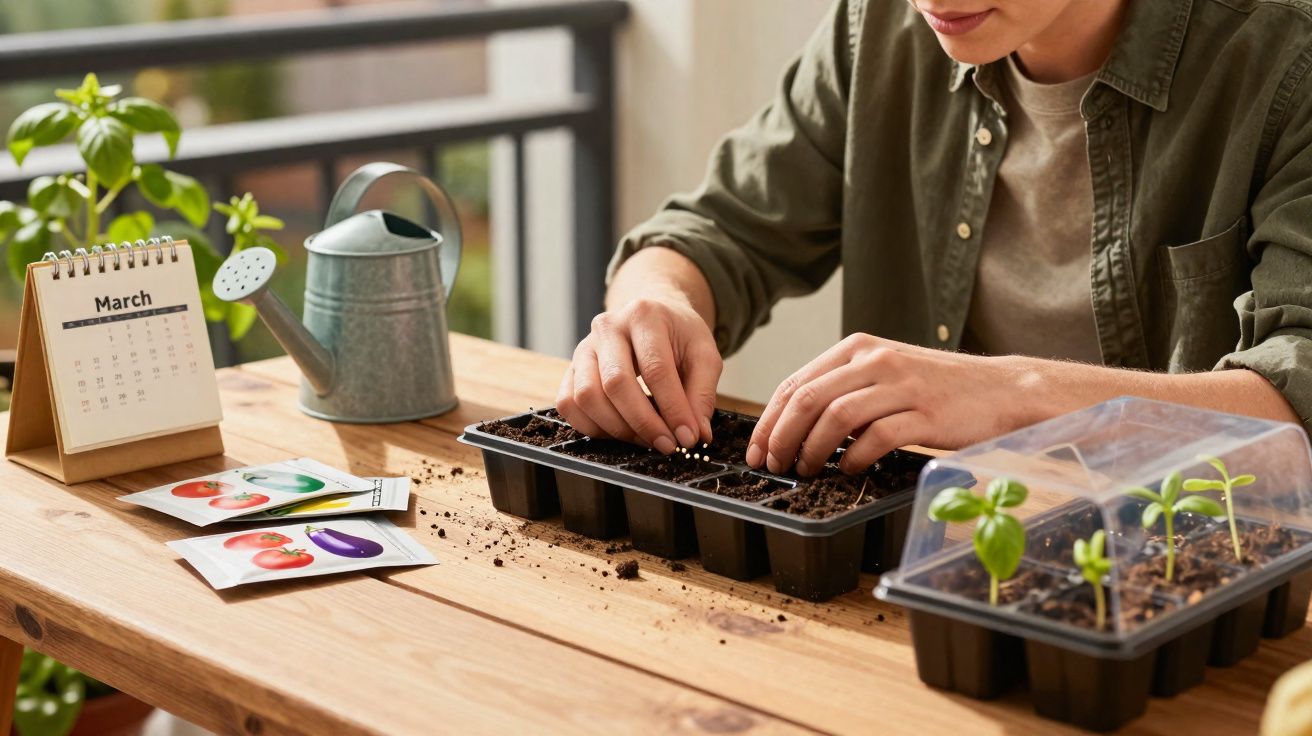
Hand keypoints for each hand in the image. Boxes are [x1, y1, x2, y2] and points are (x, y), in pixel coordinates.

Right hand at [556, 297, 721, 453]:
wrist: (652, 316)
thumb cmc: (678, 336)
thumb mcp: (703, 354)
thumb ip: (702, 394)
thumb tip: (697, 434)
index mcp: (644, 316)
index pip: (656, 369)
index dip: (673, 409)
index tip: (687, 437)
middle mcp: (608, 328)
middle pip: (616, 383)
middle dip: (644, 423)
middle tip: (667, 444)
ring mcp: (584, 348)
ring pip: (587, 396)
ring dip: (617, 428)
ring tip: (645, 439)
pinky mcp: (571, 368)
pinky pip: (568, 403)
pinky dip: (591, 427)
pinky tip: (619, 432)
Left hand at [746, 334, 1039, 475]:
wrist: (1001, 390)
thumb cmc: (937, 389)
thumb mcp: (884, 374)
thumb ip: (844, 387)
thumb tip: (793, 425)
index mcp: (859, 347)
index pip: (796, 382)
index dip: (769, 420)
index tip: (757, 449)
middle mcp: (875, 360)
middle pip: (808, 398)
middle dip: (781, 437)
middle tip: (773, 465)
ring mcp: (901, 385)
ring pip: (835, 417)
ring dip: (813, 450)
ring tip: (807, 470)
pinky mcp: (925, 413)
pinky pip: (876, 437)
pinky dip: (855, 458)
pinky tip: (850, 470)